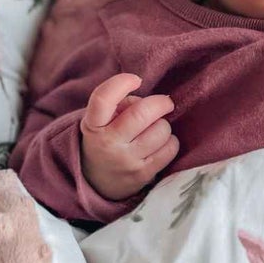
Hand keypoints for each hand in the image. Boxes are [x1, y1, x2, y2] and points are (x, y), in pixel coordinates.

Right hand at [79, 73, 179, 200]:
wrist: (96, 182)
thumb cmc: (105, 139)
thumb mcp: (100, 121)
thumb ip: (120, 104)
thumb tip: (153, 103)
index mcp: (93, 125)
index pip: (103, 98)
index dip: (121, 83)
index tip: (136, 80)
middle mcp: (108, 143)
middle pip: (141, 113)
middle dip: (160, 103)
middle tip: (165, 103)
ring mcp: (126, 161)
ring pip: (161, 130)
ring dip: (163, 125)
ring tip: (156, 129)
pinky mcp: (143, 175)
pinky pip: (170, 149)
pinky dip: (170, 142)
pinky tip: (161, 144)